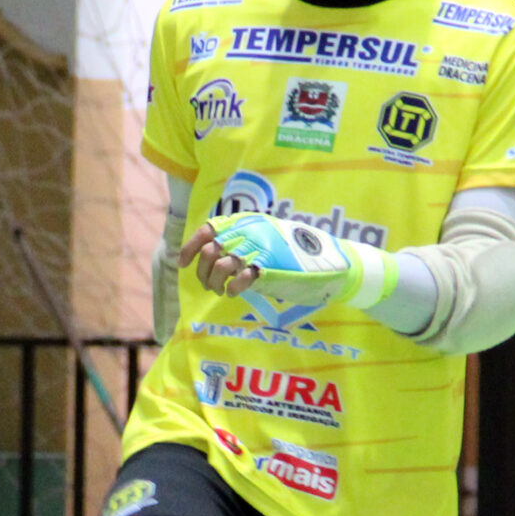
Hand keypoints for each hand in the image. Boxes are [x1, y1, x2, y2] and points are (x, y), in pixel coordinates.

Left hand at [182, 214, 357, 307]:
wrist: (331, 263)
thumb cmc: (296, 254)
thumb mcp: (266, 240)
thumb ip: (242, 242)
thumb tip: (212, 254)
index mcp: (249, 222)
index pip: (209, 229)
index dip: (191, 247)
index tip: (183, 263)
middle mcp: (251, 232)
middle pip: (211, 250)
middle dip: (203, 271)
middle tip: (209, 285)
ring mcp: (260, 249)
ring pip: (221, 265)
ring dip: (214, 282)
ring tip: (221, 290)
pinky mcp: (269, 268)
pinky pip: (239, 278)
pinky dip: (232, 288)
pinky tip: (235, 293)